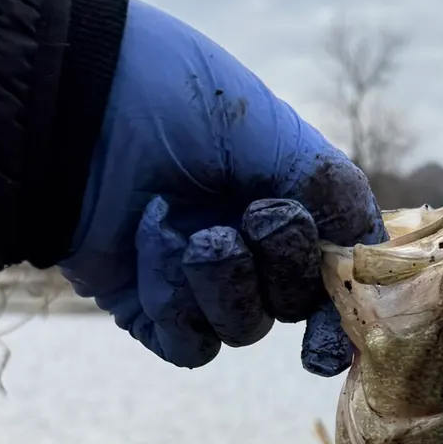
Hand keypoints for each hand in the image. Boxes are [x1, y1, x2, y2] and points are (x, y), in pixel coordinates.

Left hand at [60, 0, 383, 374]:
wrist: (79, 105)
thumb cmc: (179, 101)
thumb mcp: (281, 135)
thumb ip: (335, 196)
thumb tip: (363, 257)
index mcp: (282, 202)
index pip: (330, 274)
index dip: (341, 308)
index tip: (339, 323)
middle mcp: (245, 247)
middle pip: (294, 306)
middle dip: (284, 267)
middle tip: (256, 215)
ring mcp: (195, 282)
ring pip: (243, 331)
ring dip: (228, 284)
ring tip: (196, 234)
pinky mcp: (146, 308)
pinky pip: (188, 343)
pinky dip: (177, 299)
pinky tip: (153, 241)